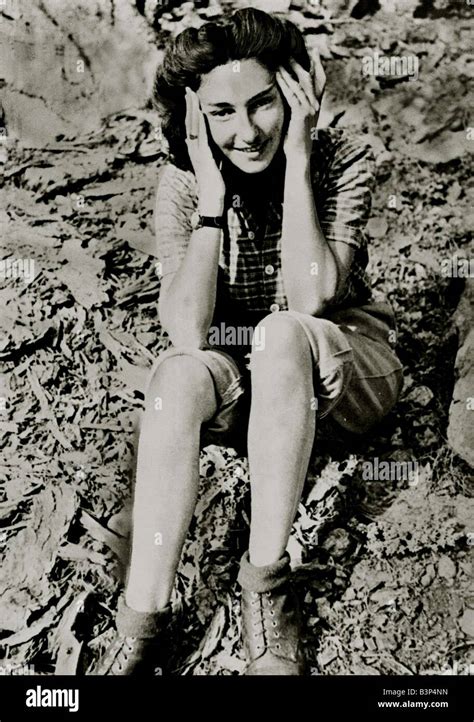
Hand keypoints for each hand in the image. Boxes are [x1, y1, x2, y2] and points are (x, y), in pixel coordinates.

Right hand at [185, 87, 225, 212]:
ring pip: (192, 126)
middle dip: (189, 105)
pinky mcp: (203, 157)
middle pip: (189, 122)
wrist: (212, 200)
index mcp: (196, 150)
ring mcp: (197, 153)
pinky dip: (199, 124)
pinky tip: (200, 112)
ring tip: (191, 94)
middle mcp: (193, 150)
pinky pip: (200, 137)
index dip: (191, 111)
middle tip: (188, 89)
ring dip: (191, 110)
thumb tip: (220, 150)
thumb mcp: (215, 166)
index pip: (192, 126)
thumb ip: (215, 156)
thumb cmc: (215, 186)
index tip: (192, 97)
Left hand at [276, 53, 325, 160]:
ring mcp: (310, 109)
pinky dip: (284, 83)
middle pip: (311, 78)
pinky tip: (277, 75)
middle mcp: (315, 105)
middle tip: (294, 50)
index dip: (318, 66)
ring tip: (281, 59)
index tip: (315, 52)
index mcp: (316, 105)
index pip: (320, 82)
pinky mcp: (301, 114)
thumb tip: (290, 95)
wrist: (299, 154)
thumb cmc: (295, 139)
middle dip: (303, 63)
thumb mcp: (298, 119)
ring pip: (300, 84)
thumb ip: (297, 106)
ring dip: (290, 70)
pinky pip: (292, 95)